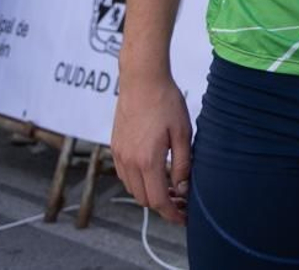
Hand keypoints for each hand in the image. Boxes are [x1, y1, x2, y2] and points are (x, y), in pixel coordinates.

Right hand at [111, 73, 192, 224]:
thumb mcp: (183, 133)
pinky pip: (124, 175)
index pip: (158, 200)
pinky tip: (154, 172)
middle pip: (143, 198)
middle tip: (182, 200)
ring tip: (170, 186)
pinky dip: (138, 181)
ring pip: (132, 188)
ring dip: (150, 193)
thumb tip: (183, 187)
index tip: (183, 218)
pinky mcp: (115, 147)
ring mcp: (119, 155)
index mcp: (147, 160)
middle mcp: (129, 162)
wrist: (142, 80)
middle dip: (162, 205)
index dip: (171, 213)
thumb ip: (182, 163)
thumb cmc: (166, 103)